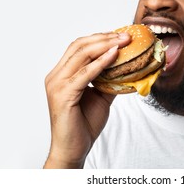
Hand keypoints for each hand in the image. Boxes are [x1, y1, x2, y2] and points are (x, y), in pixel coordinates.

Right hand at [43, 32, 130, 167]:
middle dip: (104, 37)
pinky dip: (101, 62)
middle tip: (125, 35)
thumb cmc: (84, 124)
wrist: (73, 149)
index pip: (79, 47)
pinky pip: (84, 74)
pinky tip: (114, 55)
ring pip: (81, 55)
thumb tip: (127, 67)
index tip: (120, 34)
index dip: (100, 37)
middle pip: (79, 46)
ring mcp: (57, 84)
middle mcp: (56, 76)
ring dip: (104, 45)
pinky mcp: (63, 94)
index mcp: (62, 74)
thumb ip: (109, 80)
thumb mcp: (101, 96)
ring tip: (123, 41)